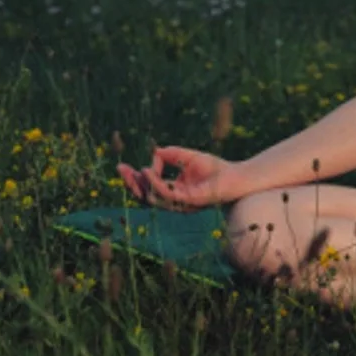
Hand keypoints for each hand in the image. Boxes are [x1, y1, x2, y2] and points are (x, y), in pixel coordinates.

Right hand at [116, 146, 244, 212]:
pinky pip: (167, 194)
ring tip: (136, 170)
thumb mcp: (188, 157)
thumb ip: (171, 154)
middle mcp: (175, 199)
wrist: (236, 177)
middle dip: (131, 183)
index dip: (135, 178)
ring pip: (154, 198)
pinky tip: (149, 171)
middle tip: (119, 169)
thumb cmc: (216, 168)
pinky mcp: (189, 200)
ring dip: (142, 184)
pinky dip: (156, 182)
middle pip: (146, 196)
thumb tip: (154, 152)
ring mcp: (181, 202)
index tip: (123, 165)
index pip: (149, 188)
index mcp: (174, 191)